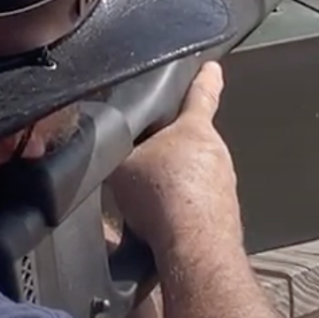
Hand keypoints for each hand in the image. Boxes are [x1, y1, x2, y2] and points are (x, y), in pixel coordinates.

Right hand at [106, 63, 240, 252]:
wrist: (194, 250)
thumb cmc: (165, 200)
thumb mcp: (121, 164)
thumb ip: (112, 147)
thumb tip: (95, 143)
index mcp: (195, 131)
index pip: (201, 93)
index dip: (204, 78)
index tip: (211, 67)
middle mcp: (216, 155)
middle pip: (190, 142)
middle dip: (169, 149)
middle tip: (146, 160)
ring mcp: (223, 186)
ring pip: (192, 177)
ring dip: (171, 185)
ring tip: (145, 203)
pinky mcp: (221, 216)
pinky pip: (194, 206)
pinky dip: (176, 213)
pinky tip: (156, 227)